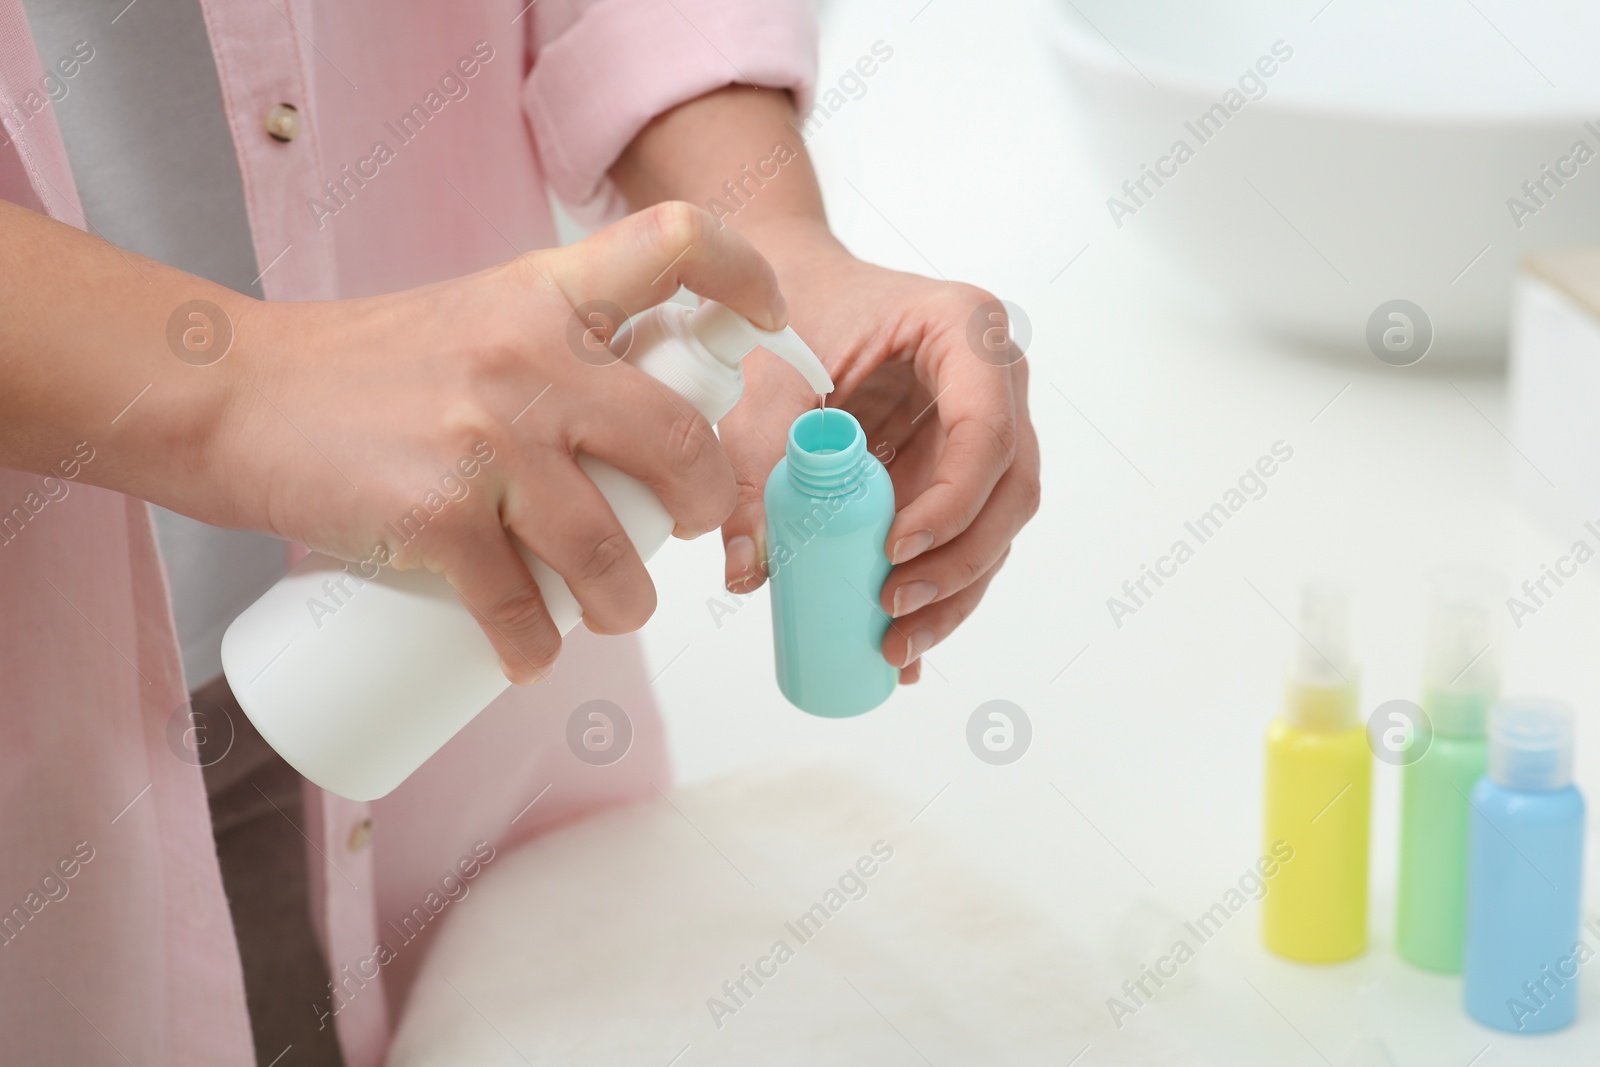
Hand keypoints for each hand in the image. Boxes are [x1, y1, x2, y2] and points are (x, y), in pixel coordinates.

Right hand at [217, 203, 784, 681]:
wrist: (232, 397)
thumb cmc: (360, 369)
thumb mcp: (475, 322)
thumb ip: (556, 351)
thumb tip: (642, 428)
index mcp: (544, 294)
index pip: (676, 243)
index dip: (747, 276)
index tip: (772, 322)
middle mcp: (529, 358)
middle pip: (679, 439)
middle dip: (704, 502)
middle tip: (684, 526)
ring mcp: (486, 441)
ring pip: (610, 551)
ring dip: (626, 605)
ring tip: (612, 613)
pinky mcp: (436, 518)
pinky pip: (520, 609)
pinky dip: (534, 649)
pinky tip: (531, 658)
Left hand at [719, 218, 1040, 682]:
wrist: (786, 290)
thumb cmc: (785, 314)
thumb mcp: (764, 381)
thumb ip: (755, 466)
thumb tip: (751, 570)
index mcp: (966, 332)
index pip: (987, 429)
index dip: (953, 500)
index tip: (894, 550)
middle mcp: (995, 382)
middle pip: (1009, 490)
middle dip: (959, 564)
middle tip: (893, 610)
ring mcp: (986, 429)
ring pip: (997, 526)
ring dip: (955, 593)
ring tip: (896, 646)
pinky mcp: (960, 471)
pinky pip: (965, 537)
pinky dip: (938, 590)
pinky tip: (903, 643)